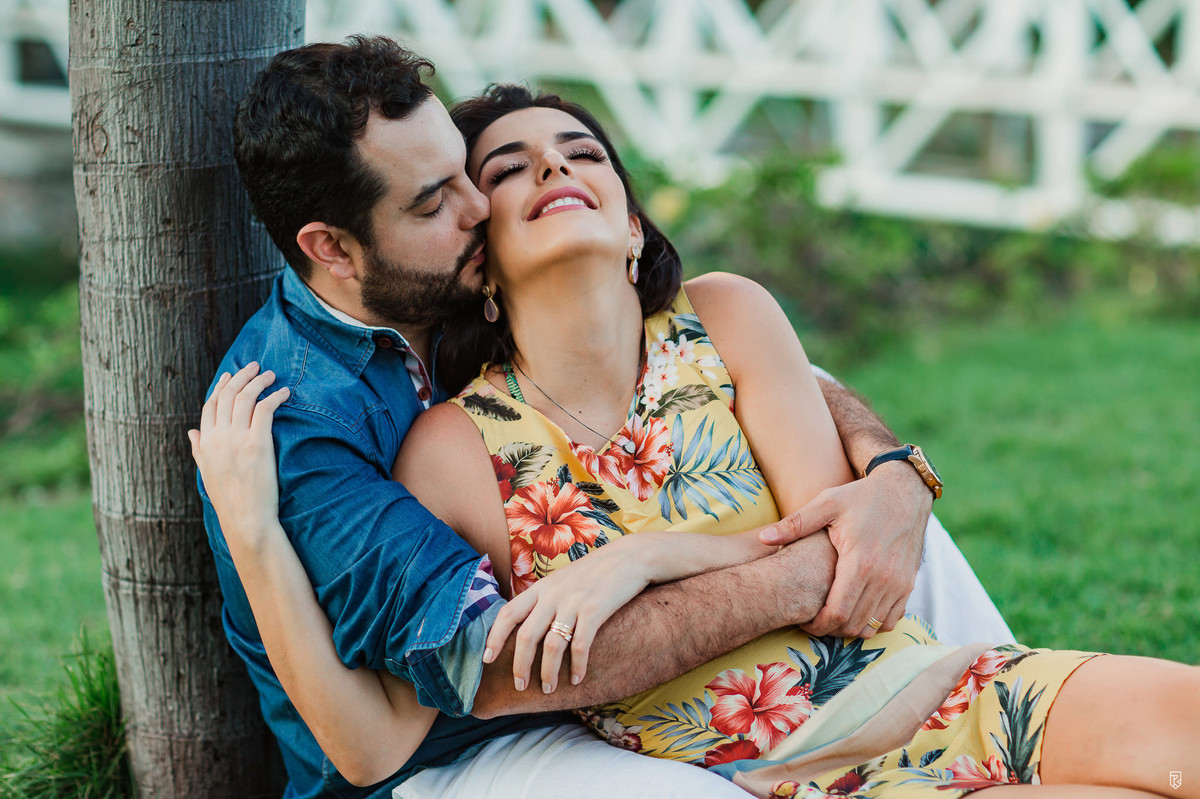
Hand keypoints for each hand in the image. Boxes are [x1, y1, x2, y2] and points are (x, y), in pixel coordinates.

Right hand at [187, 363, 289, 547]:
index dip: (221, 386)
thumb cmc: (230, 500)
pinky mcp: (257, 443)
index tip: (231, 374)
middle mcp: (217, 437)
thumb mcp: (207, 473)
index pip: (210, 404)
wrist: (246, 520)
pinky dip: (275, 396)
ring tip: (272, 376)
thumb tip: (191, 433)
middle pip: (228, 394)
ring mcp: (236, 438)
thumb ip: (199, 450)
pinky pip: (265, 408)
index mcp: (205, 443)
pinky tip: (285, 393)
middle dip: (242, 376)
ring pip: (246, 397)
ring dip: (260, 381)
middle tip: (256, 366)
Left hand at [482, 535, 653, 694]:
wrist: (629, 557)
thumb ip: (545, 598)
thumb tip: (526, 625)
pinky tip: (578, 679)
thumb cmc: (595, 572)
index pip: (508, 613)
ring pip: (552, 645)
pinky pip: (581, 645)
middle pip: (526, 635)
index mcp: (541, 587)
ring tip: (548, 688)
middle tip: (520, 686)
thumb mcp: (562, 579)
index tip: (487, 659)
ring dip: (548, 672)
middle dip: (520, 665)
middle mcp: (553, 594)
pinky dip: (577, 666)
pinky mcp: (596, 610)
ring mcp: (574, 602)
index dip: (494, 637)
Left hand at [760, 462, 930, 637]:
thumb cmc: (861, 496)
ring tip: (831, 615)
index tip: (804, 622)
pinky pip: (890, 619)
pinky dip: (872, 622)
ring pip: (872, 627)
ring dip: (850, 628)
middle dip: (830, 629)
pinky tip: (855, 609)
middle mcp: (883, 578)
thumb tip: (763, 538)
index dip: (817, 625)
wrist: (904, 491)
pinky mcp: (908, 584)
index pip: (837, 613)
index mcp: (860, 562)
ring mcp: (899, 584)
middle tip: (813, 620)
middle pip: (853, 625)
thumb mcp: (826, 503)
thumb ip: (795, 524)